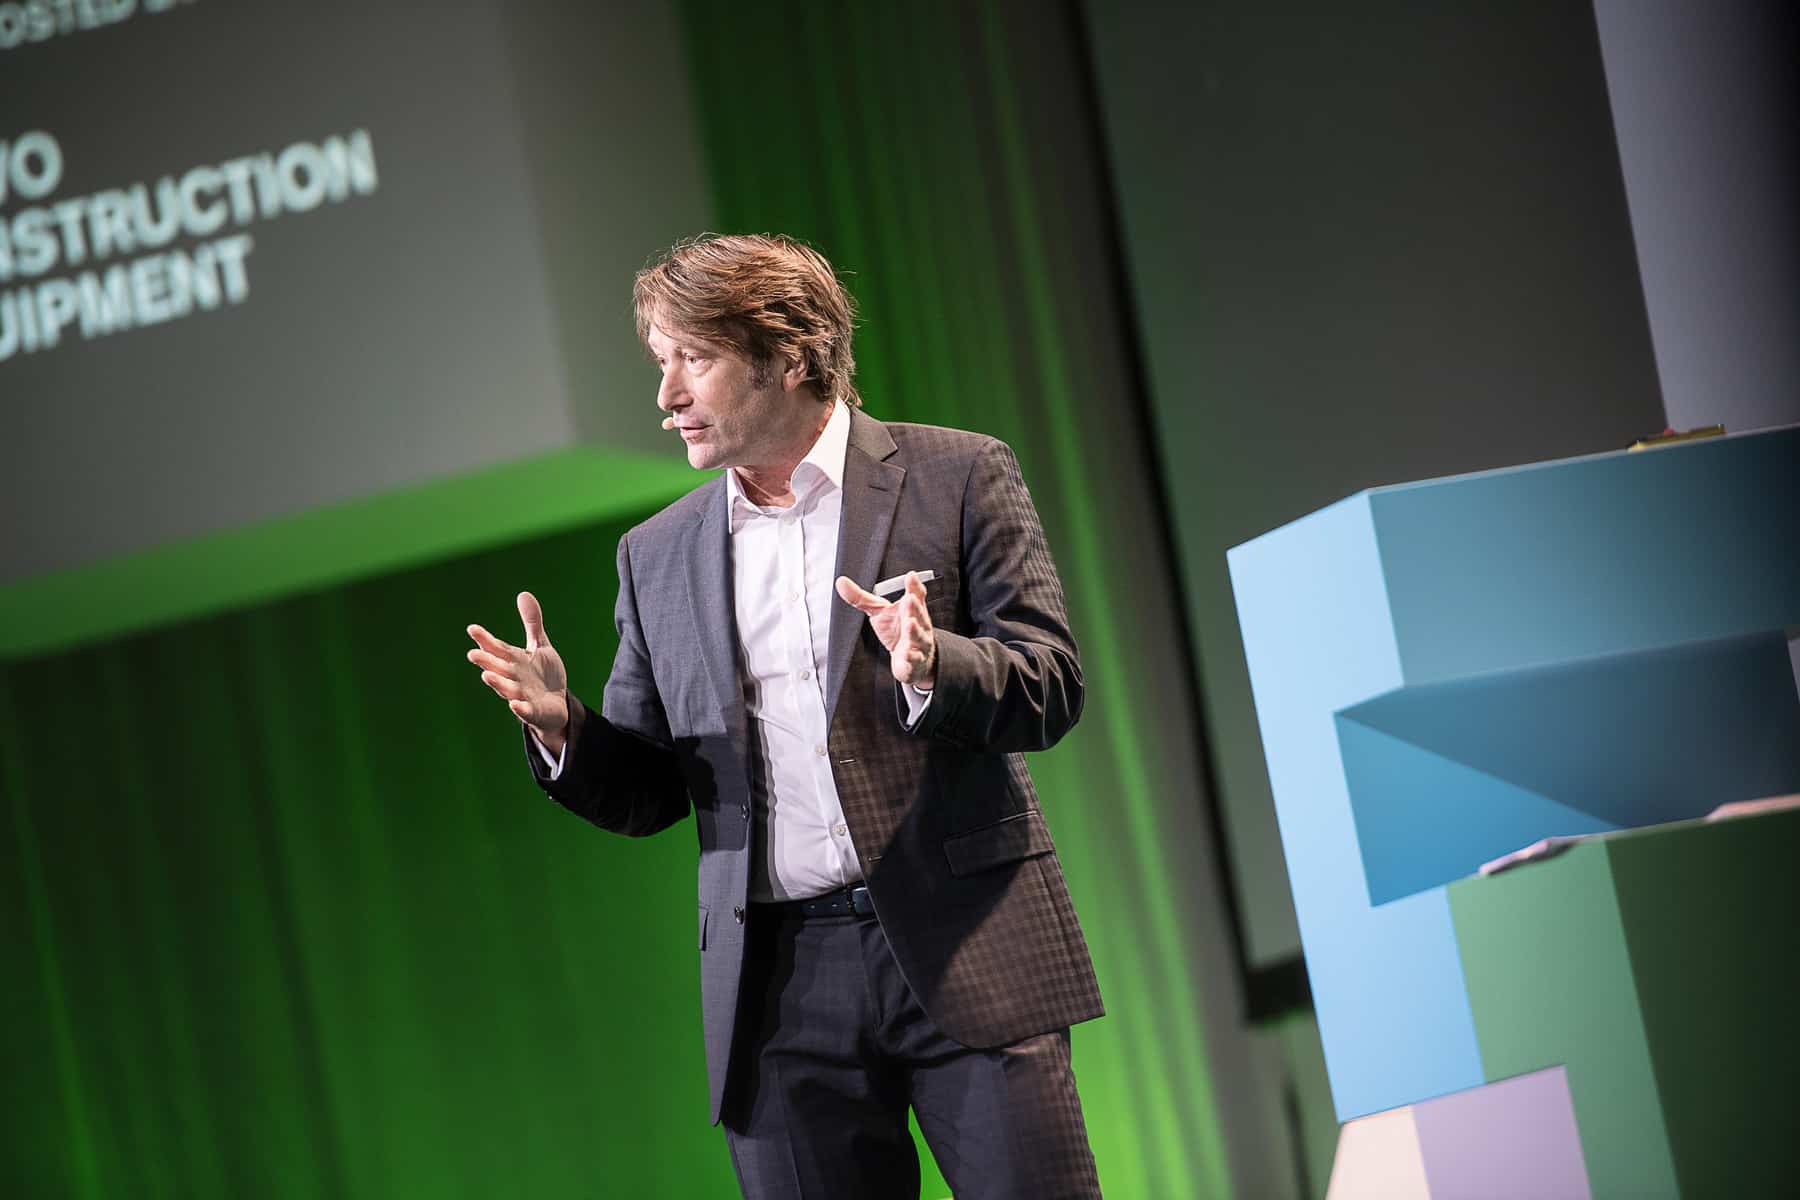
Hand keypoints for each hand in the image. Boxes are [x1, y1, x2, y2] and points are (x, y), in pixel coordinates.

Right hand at [467, 591, 571, 753]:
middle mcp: (514, 678)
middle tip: (472, 653)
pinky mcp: (533, 711)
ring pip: (507, 689)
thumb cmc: (543, 676)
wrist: (557, 706)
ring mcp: (522, 695)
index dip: (485, 639)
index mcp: (514, 661)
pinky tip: (514, 705)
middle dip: (486, 661)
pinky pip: (525, 711)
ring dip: (497, 683)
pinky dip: (520, 708)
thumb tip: (523, 593)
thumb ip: (531, 623)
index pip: (498, 648)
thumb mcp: (539, 646)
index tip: (472, 628)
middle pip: (498, 668)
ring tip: (486, 676)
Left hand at [835, 572, 935, 688]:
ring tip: (910, 624)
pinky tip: (907, 655)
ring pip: (919, 636)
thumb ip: (861, 598)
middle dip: (914, 607)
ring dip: (915, 630)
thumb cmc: (896, 630)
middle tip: (909, 599)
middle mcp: (918, 624)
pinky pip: (915, 659)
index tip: (911, 576)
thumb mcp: (878, 612)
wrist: (911, 658)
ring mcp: (918, 643)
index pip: (915, 595)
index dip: (914, 586)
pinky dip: (912, 658)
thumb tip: (841, 582)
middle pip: (919, 614)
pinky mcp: (915, 661)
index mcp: (910, 609)